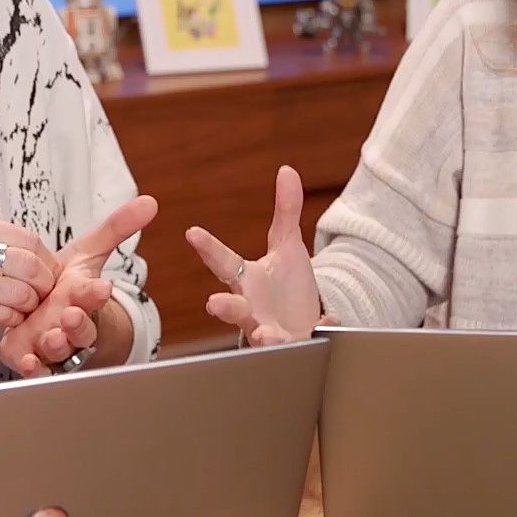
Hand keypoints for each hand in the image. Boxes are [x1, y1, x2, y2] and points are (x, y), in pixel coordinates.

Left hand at [0, 196, 157, 376]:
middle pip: (81, 329)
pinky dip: (33, 367)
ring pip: (60, 350)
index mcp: (84, 298)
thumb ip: (116, 228)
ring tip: (53, 336)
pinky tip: (28, 362)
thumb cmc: (70, 286)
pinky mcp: (29, 356)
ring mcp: (53, 344)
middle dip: (78, 324)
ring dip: (57, 344)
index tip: (102, 288)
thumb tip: (150, 201)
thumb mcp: (90, 252)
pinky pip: (35, 368)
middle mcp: (71, 325)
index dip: (95, 294)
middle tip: (71, 315)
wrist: (53, 318)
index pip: (93, 296)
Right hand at [0, 215, 59, 338]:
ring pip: (17, 292)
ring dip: (30, 305)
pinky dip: (12, 319)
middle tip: (44, 294)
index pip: (25, 238)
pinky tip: (8, 319)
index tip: (49, 272)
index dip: (46, 259)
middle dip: (44, 283)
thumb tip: (28, 252)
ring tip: (26, 309)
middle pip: (28, 264)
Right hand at [186, 166, 331, 346]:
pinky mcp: (290, 346)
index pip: (223, 261)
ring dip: (262, 336)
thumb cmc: (287, 285)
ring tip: (265, 335)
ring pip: (258, 335)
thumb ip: (286, 210)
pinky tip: (324, 326)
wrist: (306, 322)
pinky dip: (311, 335)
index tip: (193, 232)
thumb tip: (287, 170)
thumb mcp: (289, 245)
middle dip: (224, 307)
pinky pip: (297, 345)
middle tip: (213, 304)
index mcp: (246, 280)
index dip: (208, 247)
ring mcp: (268, 330)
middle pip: (232, 308)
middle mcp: (251, 308)